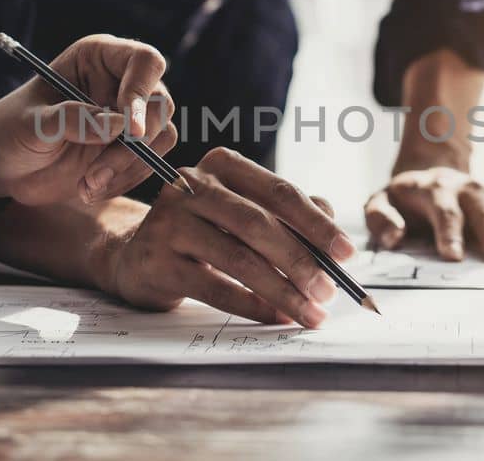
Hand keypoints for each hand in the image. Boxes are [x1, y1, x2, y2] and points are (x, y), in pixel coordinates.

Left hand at [0, 34, 177, 204]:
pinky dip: (126, 181)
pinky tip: (90, 189)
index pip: (144, 61)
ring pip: (161, 136)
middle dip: (133, 146)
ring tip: (86, 186)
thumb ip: (70, 119)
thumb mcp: (31, 123)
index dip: (142, 92)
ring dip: (129, 168)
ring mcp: (131, 116)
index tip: (129, 131)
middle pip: (160, 104)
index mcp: (98, 58)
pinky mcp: (132, 148)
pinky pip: (151, 163)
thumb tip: (117, 125)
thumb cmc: (11, 131)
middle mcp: (122, 81)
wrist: (6, 165)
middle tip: (95, 173)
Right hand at [96, 148, 354, 327]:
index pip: (279, 191)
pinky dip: (252, 305)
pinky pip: (215, 287)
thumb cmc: (204, 232)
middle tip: (330, 290)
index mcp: (222, 166)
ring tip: (310, 312)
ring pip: (239, 258)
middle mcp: (192, 185)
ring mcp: (169, 221)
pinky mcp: (157, 260)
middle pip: (259, 224)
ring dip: (282, 290)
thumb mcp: (242, 213)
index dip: (317, 223)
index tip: (347, 253)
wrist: (135, 254)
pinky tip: (277, 317)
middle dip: (301, 261)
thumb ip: (288, 218)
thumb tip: (333, 241)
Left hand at [364, 164, 483, 261]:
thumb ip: (381, 218)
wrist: (429, 169)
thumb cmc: (404, 197)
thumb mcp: (380, 201)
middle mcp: (466, 190)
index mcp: (434, 190)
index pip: (443, 211)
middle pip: (483, 212)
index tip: (451, 256)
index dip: (447, 232)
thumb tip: (393, 237)